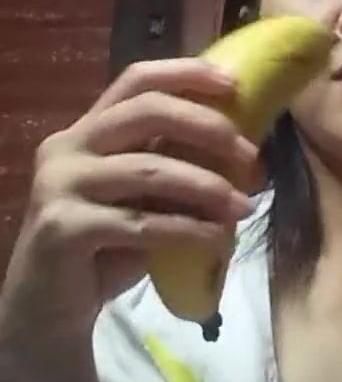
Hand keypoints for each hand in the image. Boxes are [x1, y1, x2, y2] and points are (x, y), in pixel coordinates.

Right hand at [0, 58, 259, 360]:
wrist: (51, 307)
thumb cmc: (104, 248)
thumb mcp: (141, 199)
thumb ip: (172, 166)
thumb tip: (246, 154)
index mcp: (86, 129)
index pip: (137, 79)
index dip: (187, 74)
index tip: (235, 85)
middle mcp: (67, 147)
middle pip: (146, 111)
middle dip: (206, 127)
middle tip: (250, 154)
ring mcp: (59, 185)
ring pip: (149, 170)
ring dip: (207, 187)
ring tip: (245, 206)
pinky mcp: (63, 228)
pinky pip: (141, 223)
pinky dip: (189, 229)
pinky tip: (219, 240)